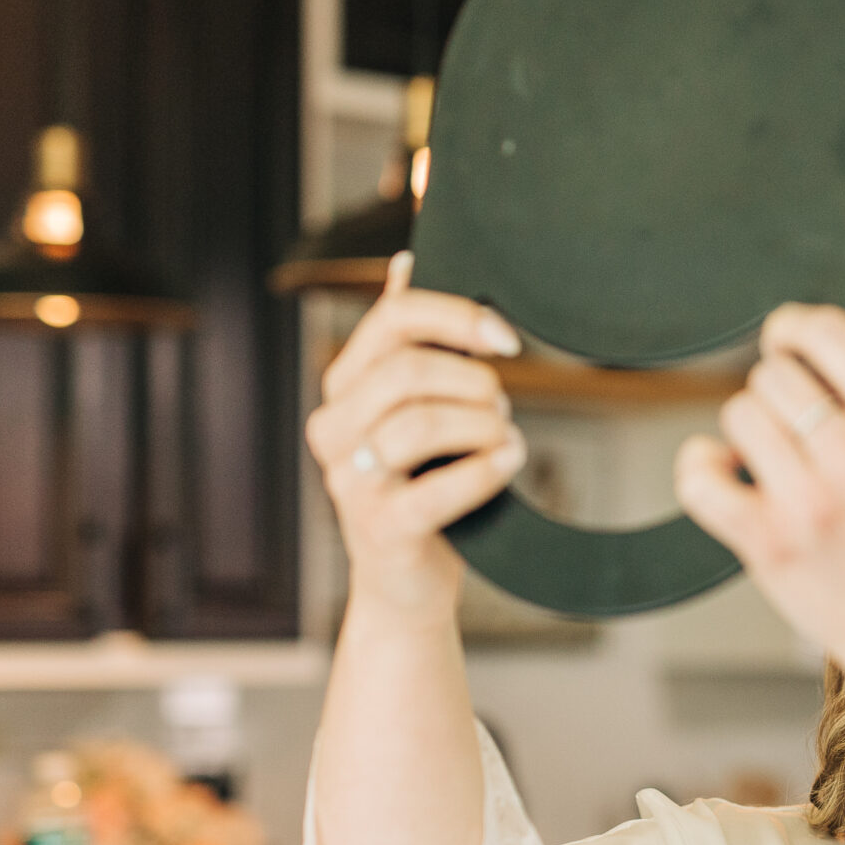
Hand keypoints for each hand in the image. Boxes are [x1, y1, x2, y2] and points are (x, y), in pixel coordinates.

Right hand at [306, 251, 527, 622]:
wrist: (407, 584)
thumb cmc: (422, 486)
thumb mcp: (414, 407)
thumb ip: (408, 339)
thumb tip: (405, 259)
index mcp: (345, 386)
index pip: (394, 319)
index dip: (458, 317)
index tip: (507, 338)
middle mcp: (335, 427)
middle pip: (410, 369)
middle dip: (474, 383)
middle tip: (501, 408)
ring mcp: (350, 480)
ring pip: (425, 422)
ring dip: (485, 425)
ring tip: (504, 439)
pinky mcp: (381, 528)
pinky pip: (440, 488)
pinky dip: (487, 470)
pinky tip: (509, 463)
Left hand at [674, 276, 844, 675]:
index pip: (823, 330)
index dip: (793, 330)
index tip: (788, 346)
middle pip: (772, 373)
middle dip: (778, 396)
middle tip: (798, 433)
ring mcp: (809, 502)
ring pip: (737, 414)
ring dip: (748, 435)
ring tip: (778, 466)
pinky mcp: (766, 542)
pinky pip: (699, 473)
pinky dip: (703, 470)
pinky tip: (729, 480)